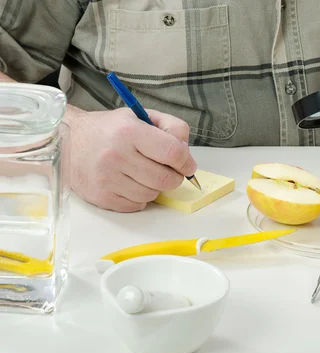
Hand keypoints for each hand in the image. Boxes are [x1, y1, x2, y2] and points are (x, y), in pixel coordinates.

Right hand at [65, 106, 196, 211]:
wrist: (68, 142)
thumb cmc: (109, 130)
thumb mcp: (140, 116)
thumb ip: (171, 127)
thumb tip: (187, 152)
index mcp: (129, 131)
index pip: (173, 152)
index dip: (186, 161)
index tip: (187, 165)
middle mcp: (116, 155)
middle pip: (166, 179)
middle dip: (174, 176)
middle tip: (169, 170)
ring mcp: (107, 178)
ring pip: (153, 194)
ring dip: (156, 187)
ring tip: (144, 173)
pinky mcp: (101, 196)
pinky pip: (137, 204)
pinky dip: (140, 197)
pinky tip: (130, 182)